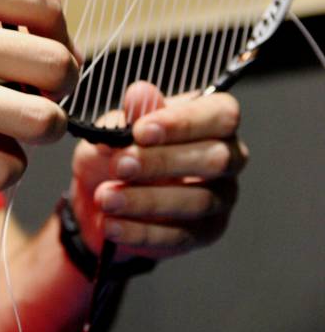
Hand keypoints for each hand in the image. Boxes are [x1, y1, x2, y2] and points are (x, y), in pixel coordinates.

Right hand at [0, 0, 78, 190]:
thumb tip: (58, 46)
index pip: (45, 5)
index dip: (62, 33)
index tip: (50, 47)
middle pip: (56, 65)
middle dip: (62, 83)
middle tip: (42, 89)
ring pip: (42, 120)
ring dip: (44, 127)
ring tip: (20, 122)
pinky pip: (1, 170)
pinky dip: (7, 167)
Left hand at [71, 82, 247, 260]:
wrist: (102, 197)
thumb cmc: (119, 151)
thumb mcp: (116, 127)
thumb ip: (131, 113)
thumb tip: (140, 95)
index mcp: (213, 120)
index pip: (220, 115)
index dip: (183, 123)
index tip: (140, 131)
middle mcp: (228, 157)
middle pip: (215, 159)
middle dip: (164, 162)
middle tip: (119, 165)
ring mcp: (221, 198)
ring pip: (198, 202)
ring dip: (146, 200)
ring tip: (106, 197)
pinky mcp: (205, 233)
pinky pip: (180, 236)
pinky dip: (141, 231)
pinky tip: (111, 224)